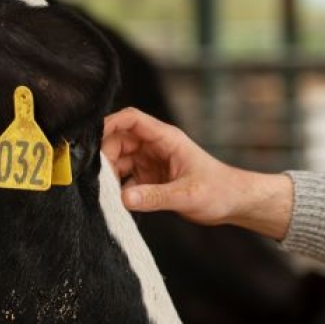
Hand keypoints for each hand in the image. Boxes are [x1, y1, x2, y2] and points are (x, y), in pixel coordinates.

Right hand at [102, 107, 293, 238]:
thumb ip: (155, 197)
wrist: (234, 203)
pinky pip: (126, 179)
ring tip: (105, 194)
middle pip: (118, 140)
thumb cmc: (218, 191)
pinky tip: (117, 203)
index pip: (131, 120)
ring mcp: (152, 162)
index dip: (109, 124)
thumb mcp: (187, 195)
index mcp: (166, 138)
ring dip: (110, 175)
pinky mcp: (151, 179)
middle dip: (104, 156)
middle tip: (96, 179)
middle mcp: (156, 147)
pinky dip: (119, 189)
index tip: (90, 141)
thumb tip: (124, 198)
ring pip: (119, 161)